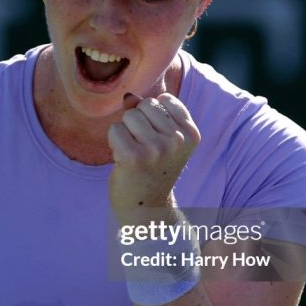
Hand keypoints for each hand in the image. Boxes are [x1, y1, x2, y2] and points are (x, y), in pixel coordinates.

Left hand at [107, 92, 200, 217]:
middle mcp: (178, 141)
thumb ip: (148, 111)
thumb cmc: (152, 168)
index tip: (157, 140)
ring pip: (129, 115)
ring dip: (125, 132)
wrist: (146, 208)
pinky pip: (115, 129)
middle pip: (145, 105)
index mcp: (191, 134)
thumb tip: (129, 96)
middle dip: (137, 123)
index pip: (164, 99)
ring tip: (134, 153)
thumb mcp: (161, 138)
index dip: (152, 116)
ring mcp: (157, 149)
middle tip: (143, 149)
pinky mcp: (134, 157)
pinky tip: (123, 159)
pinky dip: (114, 141)